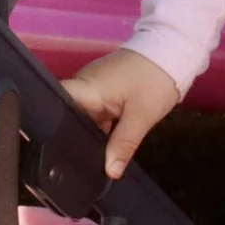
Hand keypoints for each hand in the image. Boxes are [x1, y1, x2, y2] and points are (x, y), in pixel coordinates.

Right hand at [64, 48, 182, 178]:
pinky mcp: (104, 89)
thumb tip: (110, 172)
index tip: (53, 152)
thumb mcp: (141, 116)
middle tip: (73, 165)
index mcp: (87, 88)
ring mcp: (94, 87)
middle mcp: (84, 85)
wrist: (173, 52)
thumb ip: (123, 144)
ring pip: (82, 116)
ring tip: (88, 159)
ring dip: (88, 133)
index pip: (55, 105)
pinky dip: (99, 126)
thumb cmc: (155, 79)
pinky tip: (103, 145)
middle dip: (72, 138)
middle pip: (68, 115)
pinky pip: (94, 112)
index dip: (51, 128)